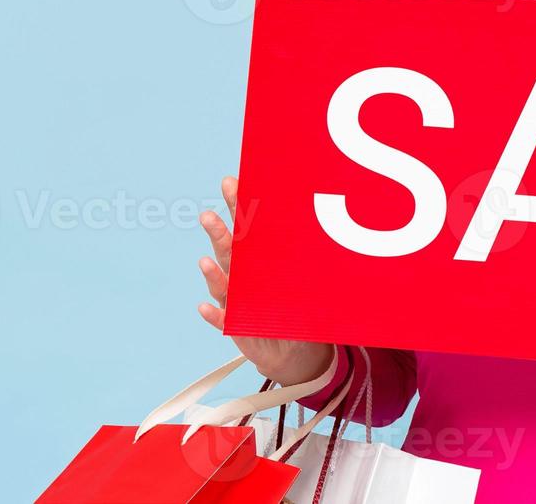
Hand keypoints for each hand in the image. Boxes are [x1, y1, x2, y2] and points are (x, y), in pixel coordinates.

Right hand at [198, 176, 333, 385]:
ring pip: (222, 283)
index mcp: (259, 260)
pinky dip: (214, 315)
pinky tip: (205, 308)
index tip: (232, 183)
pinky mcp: (234, 327)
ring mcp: (235, 301)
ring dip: (213, 273)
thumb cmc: (298, 308)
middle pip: (229, 251)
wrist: (293, 352)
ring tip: (206, 261)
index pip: (248, 228)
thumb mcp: (309, 281)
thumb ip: (309, 259)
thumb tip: (330, 229)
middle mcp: (242, 277)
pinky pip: (222, 321)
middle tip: (209, 215)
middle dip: (219, 233)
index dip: (239, 206)